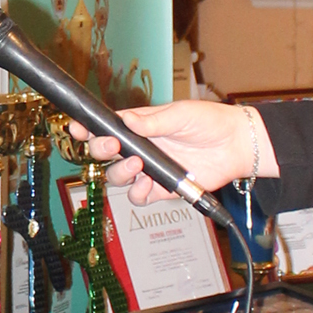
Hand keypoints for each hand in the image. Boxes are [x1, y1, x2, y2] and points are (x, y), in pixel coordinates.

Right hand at [74, 100, 277, 201]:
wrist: (235, 145)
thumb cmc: (209, 122)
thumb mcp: (179, 115)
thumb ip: (152, 121)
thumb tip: (126, 120)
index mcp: (139, 126)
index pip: (107, 128)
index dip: (88, 129)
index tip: (77, 128)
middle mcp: (140, 149)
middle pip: (105, 155)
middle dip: (100, 150)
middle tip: (112, 146)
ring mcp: (149, 170)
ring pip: (117, 178)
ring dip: (120, 173)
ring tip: (138, 165)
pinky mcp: (162, 189)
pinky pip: (139, 197)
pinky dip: (138, 194)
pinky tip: (148, 185)